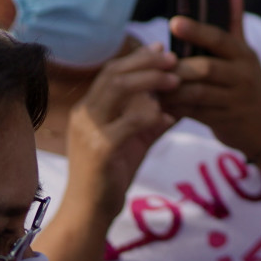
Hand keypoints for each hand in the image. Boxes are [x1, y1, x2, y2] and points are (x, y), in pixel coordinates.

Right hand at [64, 44, 179, 218]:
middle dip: (146, 63)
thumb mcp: (133, 141)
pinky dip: (151, 115)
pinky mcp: (101, 150)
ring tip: (174, 81)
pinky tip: (167, 118)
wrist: (91, 212)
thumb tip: (176, 101)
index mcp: (89, 109)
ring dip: (150, 81)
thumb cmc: (112, 175)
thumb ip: (149, 119)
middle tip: (173, 60)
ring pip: (118, 90)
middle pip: (114, 74)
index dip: (137, 58)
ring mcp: (89, 131)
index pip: (110, 72)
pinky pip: (128, 122)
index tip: (161, 49)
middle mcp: (85, 115)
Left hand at [164, 0, 260, 156]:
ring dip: (172, 90)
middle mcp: (242, 76)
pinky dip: (176, 109)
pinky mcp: (225, 121)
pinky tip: (160, 104)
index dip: (197, 31)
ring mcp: (235, 101)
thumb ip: (235, 23)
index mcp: (243, 55)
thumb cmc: (248, 82)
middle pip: (206, 68)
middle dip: (178, 67)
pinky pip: (195, 114)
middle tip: (154, 64)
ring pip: (198, 93)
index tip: (174, 22)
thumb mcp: (245, 53)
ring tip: (151, 85)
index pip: (220, 39)